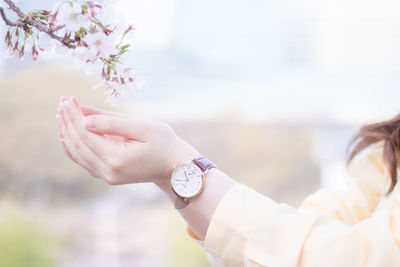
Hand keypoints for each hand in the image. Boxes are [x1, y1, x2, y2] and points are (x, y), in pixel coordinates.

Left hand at [56, 97, 200, 185]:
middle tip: (62, 102)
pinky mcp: (108, 176)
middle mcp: (108, 172)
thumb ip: (113, 122)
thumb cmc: (164, 143)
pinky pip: (83, 161)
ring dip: (67, 134)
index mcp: (117, 159)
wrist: (175, 166)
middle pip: (78, 144)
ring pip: (77, 154)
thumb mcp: (143, 127)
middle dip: (68, 122)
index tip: (68, 99)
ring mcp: (107, 176)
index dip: (74, 115)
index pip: (86, 134)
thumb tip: (84, 118)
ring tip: (61, 114)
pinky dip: (73, 146)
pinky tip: (67, 134)